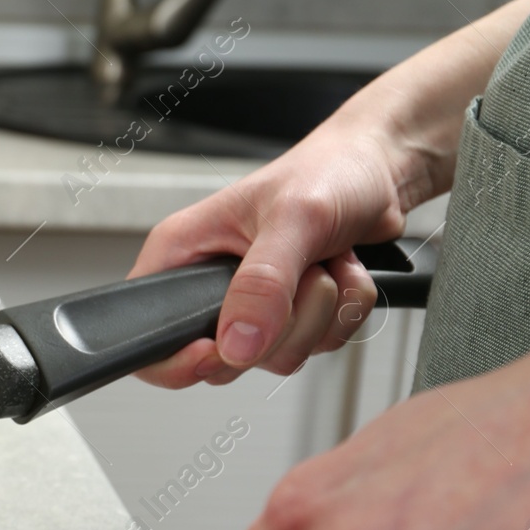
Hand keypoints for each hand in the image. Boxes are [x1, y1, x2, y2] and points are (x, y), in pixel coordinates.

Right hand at [130, 123, 411, 387]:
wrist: (377, 170)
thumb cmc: (327, 171)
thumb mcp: (292, 218)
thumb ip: (262, 284)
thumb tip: (236, 343)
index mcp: (181, 256)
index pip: (152, 338)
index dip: (177, 360)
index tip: (217, 350)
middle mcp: (209, 289)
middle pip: (224, 360)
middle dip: (277, 326)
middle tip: (296, 272)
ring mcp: (251, 309)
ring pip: (275, 357)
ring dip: (318, 314)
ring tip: (323, 262)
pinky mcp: (288, 318)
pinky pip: (316, 348)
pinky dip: (341, 314)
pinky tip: (339, 272)